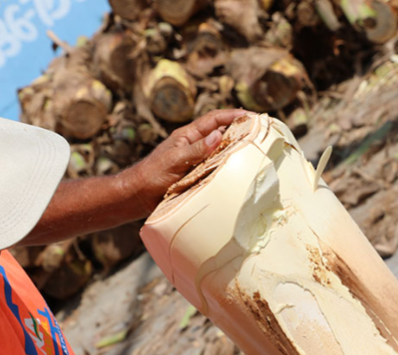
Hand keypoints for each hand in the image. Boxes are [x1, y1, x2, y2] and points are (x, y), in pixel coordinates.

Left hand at [121, 109, 248, 215]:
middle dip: (239, 130)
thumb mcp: (175, 160)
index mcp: (187, 136)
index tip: (252, 116)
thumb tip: (219, 134)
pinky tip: (238, 172)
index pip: (214, 119)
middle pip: (220, 133)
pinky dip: (228, 168)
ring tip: (255, 151)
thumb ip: (197, 148)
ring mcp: (195, 161)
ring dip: (236, 150)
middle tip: (260, 132)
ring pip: (220, 152)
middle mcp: (193, 146)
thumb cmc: (151, 175)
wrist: (137, 197)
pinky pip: (216, 169)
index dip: (233, 115)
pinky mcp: (195, 176)